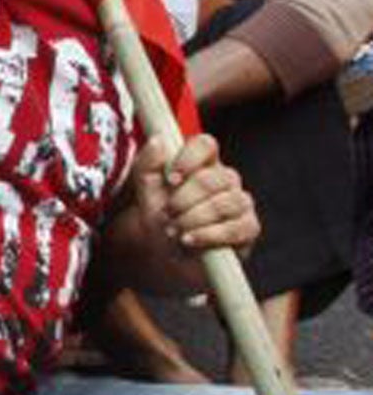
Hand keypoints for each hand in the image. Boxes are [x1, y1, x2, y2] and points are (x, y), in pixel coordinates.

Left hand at [133, 133, 258, 258]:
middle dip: (185, 199)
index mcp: (201, 163)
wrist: (164, 254)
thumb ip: (147, 164)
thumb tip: (158, 141)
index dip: (189, 159)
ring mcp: (240, 203)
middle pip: (213, 178)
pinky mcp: (248, 228)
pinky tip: (189, 239)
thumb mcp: (145, 191)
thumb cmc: (159, 216)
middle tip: (167, 213)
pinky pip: (238, 227)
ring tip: (174, 229)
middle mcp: (225, 179)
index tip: (171, 179)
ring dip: (195, 218)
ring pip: (226, 202)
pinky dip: (209, 234)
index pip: (205, 144)